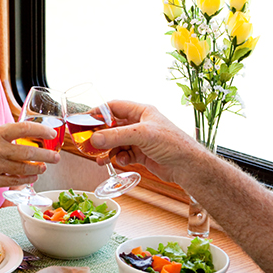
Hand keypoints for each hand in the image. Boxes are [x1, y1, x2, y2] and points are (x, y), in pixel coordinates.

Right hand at [0, 121, 60, 187]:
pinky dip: (26, 180)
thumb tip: (35, 134)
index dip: (41, 131)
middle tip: (56, 158)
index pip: (24, 129)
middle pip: (28, 152)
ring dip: (37, 169)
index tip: (52, 133)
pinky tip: (32, 177)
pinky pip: (14, 181)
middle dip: (46, 156)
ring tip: (44, 168)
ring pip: (23, 169)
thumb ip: (10, 135)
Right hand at [89, 101, 204, 184]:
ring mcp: (141, 140)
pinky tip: (120, 162)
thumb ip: (117, 136)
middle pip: (113, 126)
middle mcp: (140, 124)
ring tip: (101, 157)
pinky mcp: (142, 154)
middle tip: (88, 142)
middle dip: (101, 135)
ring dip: (108, 149)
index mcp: (142, 111)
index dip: (99, 113)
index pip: (114, 107)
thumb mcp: (142, 135)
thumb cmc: (173, 143)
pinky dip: (119, 158)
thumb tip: (95, 138)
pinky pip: (124, 154)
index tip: (85, 120)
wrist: (188, 166)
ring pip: (117, 142)